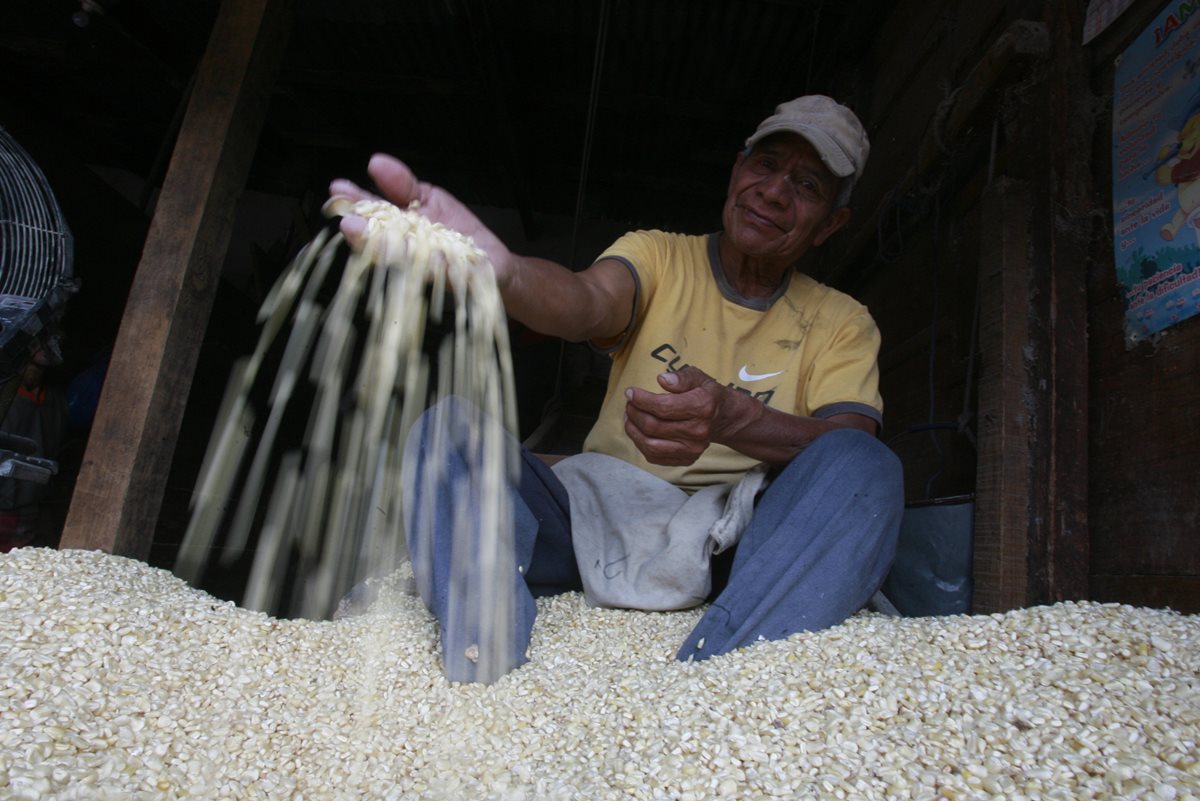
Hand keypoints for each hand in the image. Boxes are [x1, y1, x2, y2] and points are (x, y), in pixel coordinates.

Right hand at [327, 154, 516, 283]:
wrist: (493, 263)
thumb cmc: (456, 232)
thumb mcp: (429, 199)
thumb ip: (403, 185)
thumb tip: (376, 163)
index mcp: (398, 231)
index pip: (372, 215)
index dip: (355, 203)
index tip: (337, 190)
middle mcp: (408, 252)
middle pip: (383, 242)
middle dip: (365, 234)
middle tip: (348, 224)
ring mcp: (429, 268)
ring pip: (408, 261)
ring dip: (392, 252)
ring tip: (376, 239)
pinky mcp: (456, 279)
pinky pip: (447, 274)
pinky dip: (441, 267)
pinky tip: (433, 257)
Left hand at [623, 367, 727, 465]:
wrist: (722, 418)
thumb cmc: (706, 394)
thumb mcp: (698, 377)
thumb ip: (681, 377)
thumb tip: (662, 380)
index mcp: (702, 407)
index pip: (663, 407)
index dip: (641, 400)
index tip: (630, 392)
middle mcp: (698, 431)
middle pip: (653, 426)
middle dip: (634, 413)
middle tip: (629, 404)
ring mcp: (692, 449)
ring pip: (651, 445)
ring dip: (633, 430)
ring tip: (630, 417)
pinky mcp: (686, 459)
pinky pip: (654, 457)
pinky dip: (640, 444)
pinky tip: (638, 431)